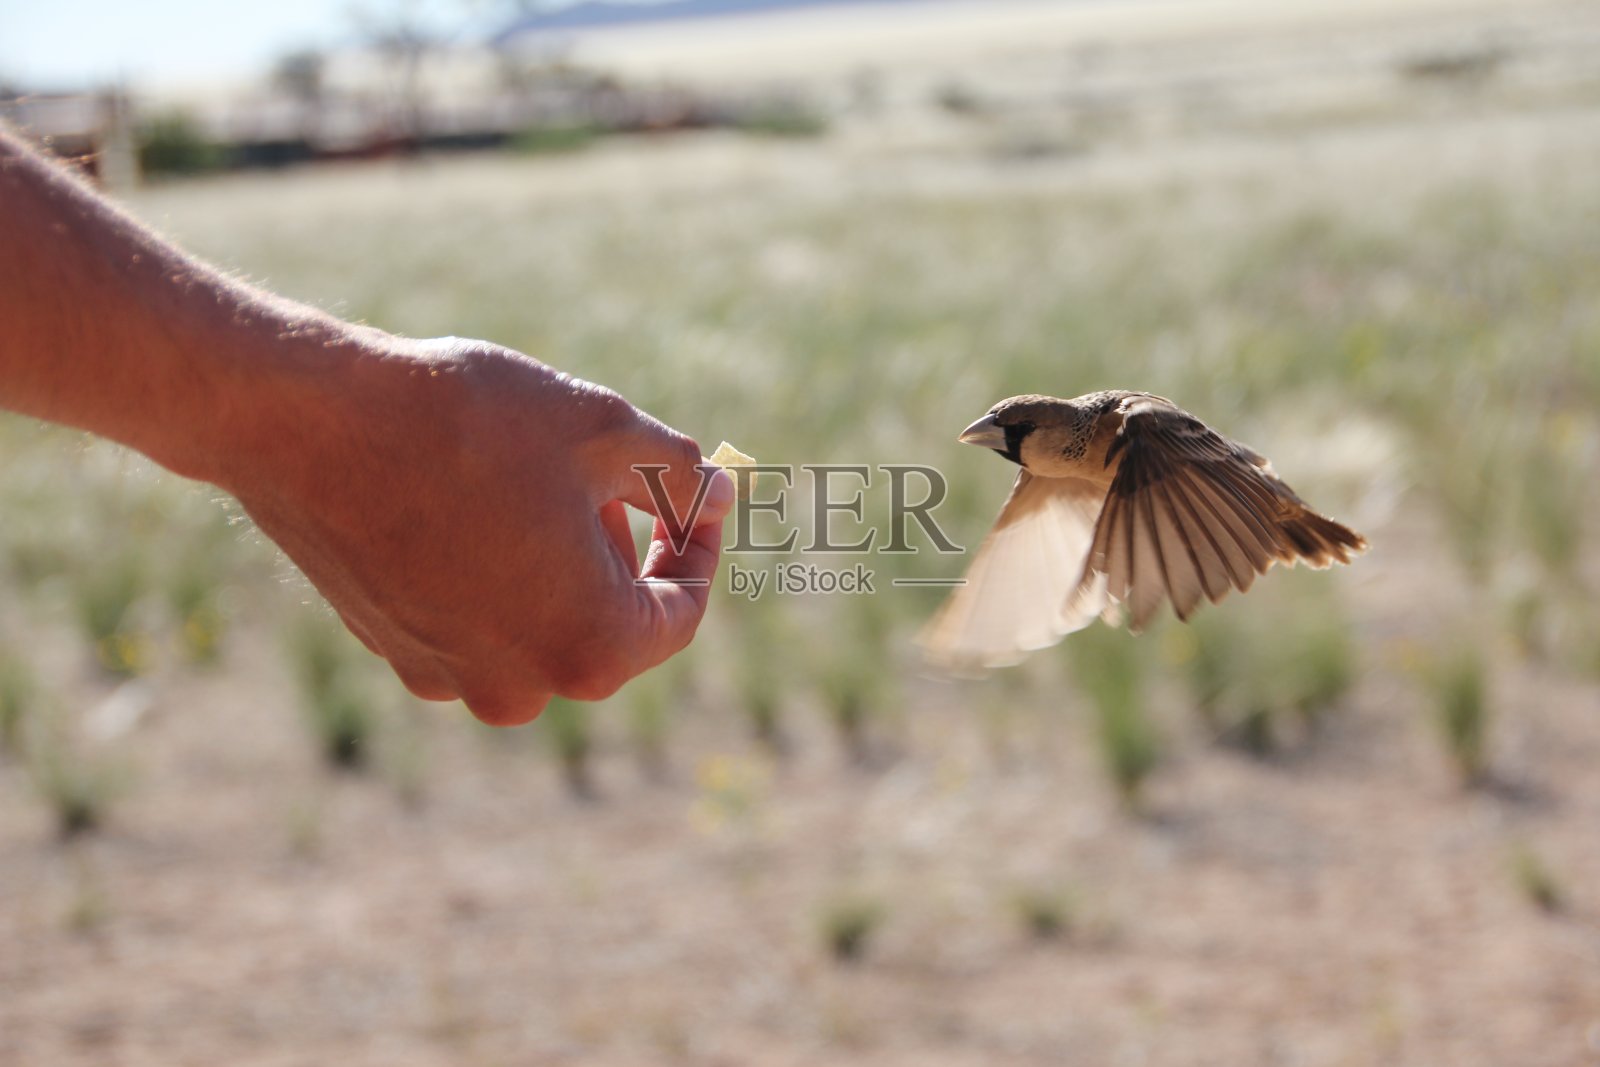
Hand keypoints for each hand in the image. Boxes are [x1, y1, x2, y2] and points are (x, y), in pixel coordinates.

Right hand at [224, 334, 731, 725]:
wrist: (308, 422)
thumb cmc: (469, 423)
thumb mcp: (603, 429)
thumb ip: (678, 473)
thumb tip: (715, 495)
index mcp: (591, 648)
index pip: (680, 612)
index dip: (699, 543)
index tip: (696, 490)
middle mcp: (522, 687)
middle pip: (610, 624)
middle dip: (627, 550)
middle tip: (617, 474)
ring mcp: (451, 678)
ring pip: (542, 621)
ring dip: (564, 562)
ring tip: (544, 481)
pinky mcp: (396, 651)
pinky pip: (477, 620)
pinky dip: (498, 572)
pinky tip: (476, 502)